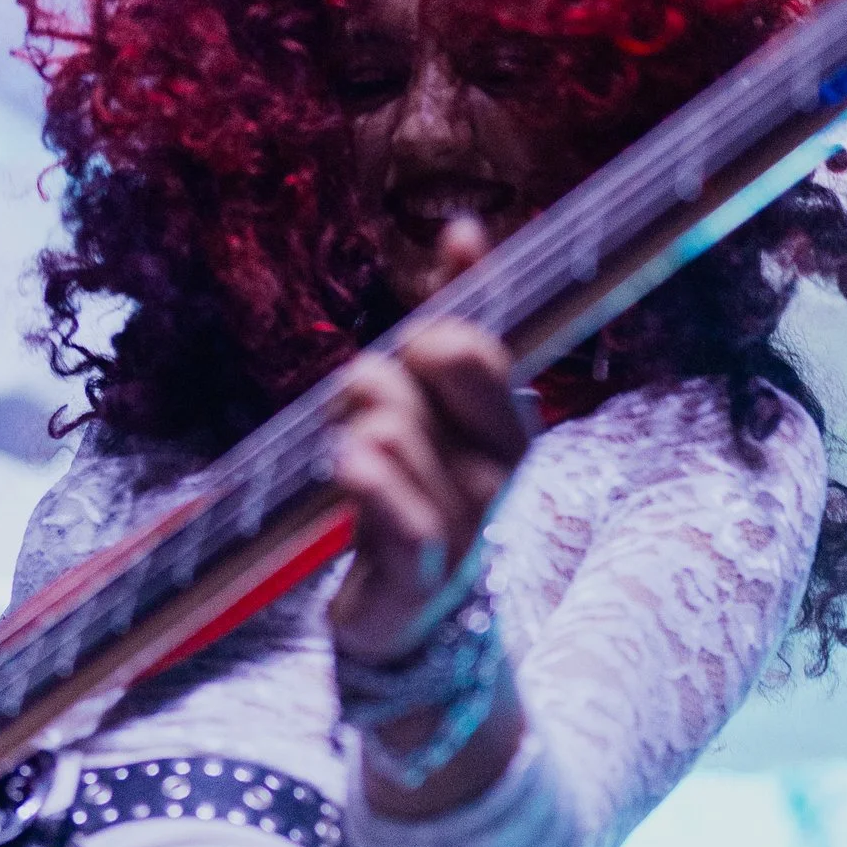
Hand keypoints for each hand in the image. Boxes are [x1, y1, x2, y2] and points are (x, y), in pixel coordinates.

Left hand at [327, 223, 534, 666]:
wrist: (411, 616)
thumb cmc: (417, 491)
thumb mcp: (432, 407)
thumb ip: (451, 323)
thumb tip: (467, 229)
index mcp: (503, 423)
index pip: (489, 345)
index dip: (453, 312)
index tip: (423, 315)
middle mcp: (494, 470)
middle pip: (451, 369)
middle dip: (397, 356)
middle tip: (360, 392)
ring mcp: (463, 523)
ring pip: (402, 431)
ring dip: (356, 419)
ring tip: (343, 442)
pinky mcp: (420, 576)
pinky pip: (405, 522)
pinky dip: (376, 486)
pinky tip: (353, 462)